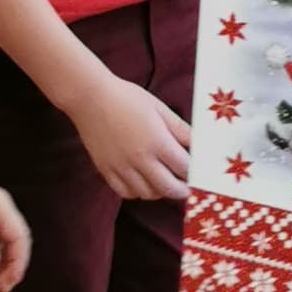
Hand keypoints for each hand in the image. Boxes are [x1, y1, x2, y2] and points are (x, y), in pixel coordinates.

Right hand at [68, 71, 191, 204]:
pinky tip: (143, 182)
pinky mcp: (106, 170)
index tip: (201, 175)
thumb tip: (200, 145)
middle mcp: (140, 159)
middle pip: (169, 189)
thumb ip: (182, 130)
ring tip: (165, 181)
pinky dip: (137, 192)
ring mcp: (121, 167)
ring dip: (160, 191)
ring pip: (147, 194)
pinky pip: (125, 193)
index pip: (185, 168)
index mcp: (157, 142)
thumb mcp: (160, 109)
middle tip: (188, 186)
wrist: (90, 97)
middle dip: (183, 190)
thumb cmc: (127, 98)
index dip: (196, 174)